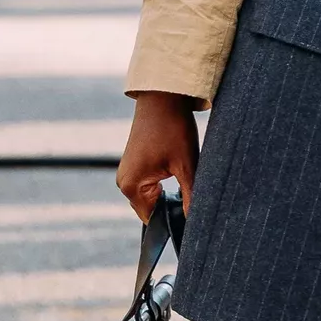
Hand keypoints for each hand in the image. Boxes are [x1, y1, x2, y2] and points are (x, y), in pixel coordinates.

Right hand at [118, 92, 200, 218]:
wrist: (163, 98)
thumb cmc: (173, 129)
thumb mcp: (187, 166)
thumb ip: (191, 197)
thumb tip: (196, 223)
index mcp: (131, 186)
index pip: (152, 220)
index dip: (172, 220)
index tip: (192, 214)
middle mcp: (123, 182)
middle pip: (151, 209)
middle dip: (171, 206)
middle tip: (192, 194)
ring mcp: (127, 172)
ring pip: (151, 196)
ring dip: (168, 194)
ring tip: (185, 180)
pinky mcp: (133, 164)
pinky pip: (148, 185)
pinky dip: (163, 184)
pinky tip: (178, 172)